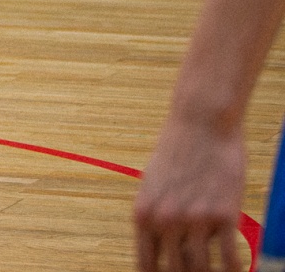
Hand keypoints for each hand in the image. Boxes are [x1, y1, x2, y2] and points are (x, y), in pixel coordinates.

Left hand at [134, 113, 247, 270]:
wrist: (200, 123)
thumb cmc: (177, 153)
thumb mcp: (154, 186)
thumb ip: (157, 217)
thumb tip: (166, 249)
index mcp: (143, 215)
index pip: (147, 265)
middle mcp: (165, 220)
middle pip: (177, 271)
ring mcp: (194, 219)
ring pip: (203, 269)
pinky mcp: (224, 214)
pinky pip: (230, 257)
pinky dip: (234, 268)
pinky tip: (237, 269)